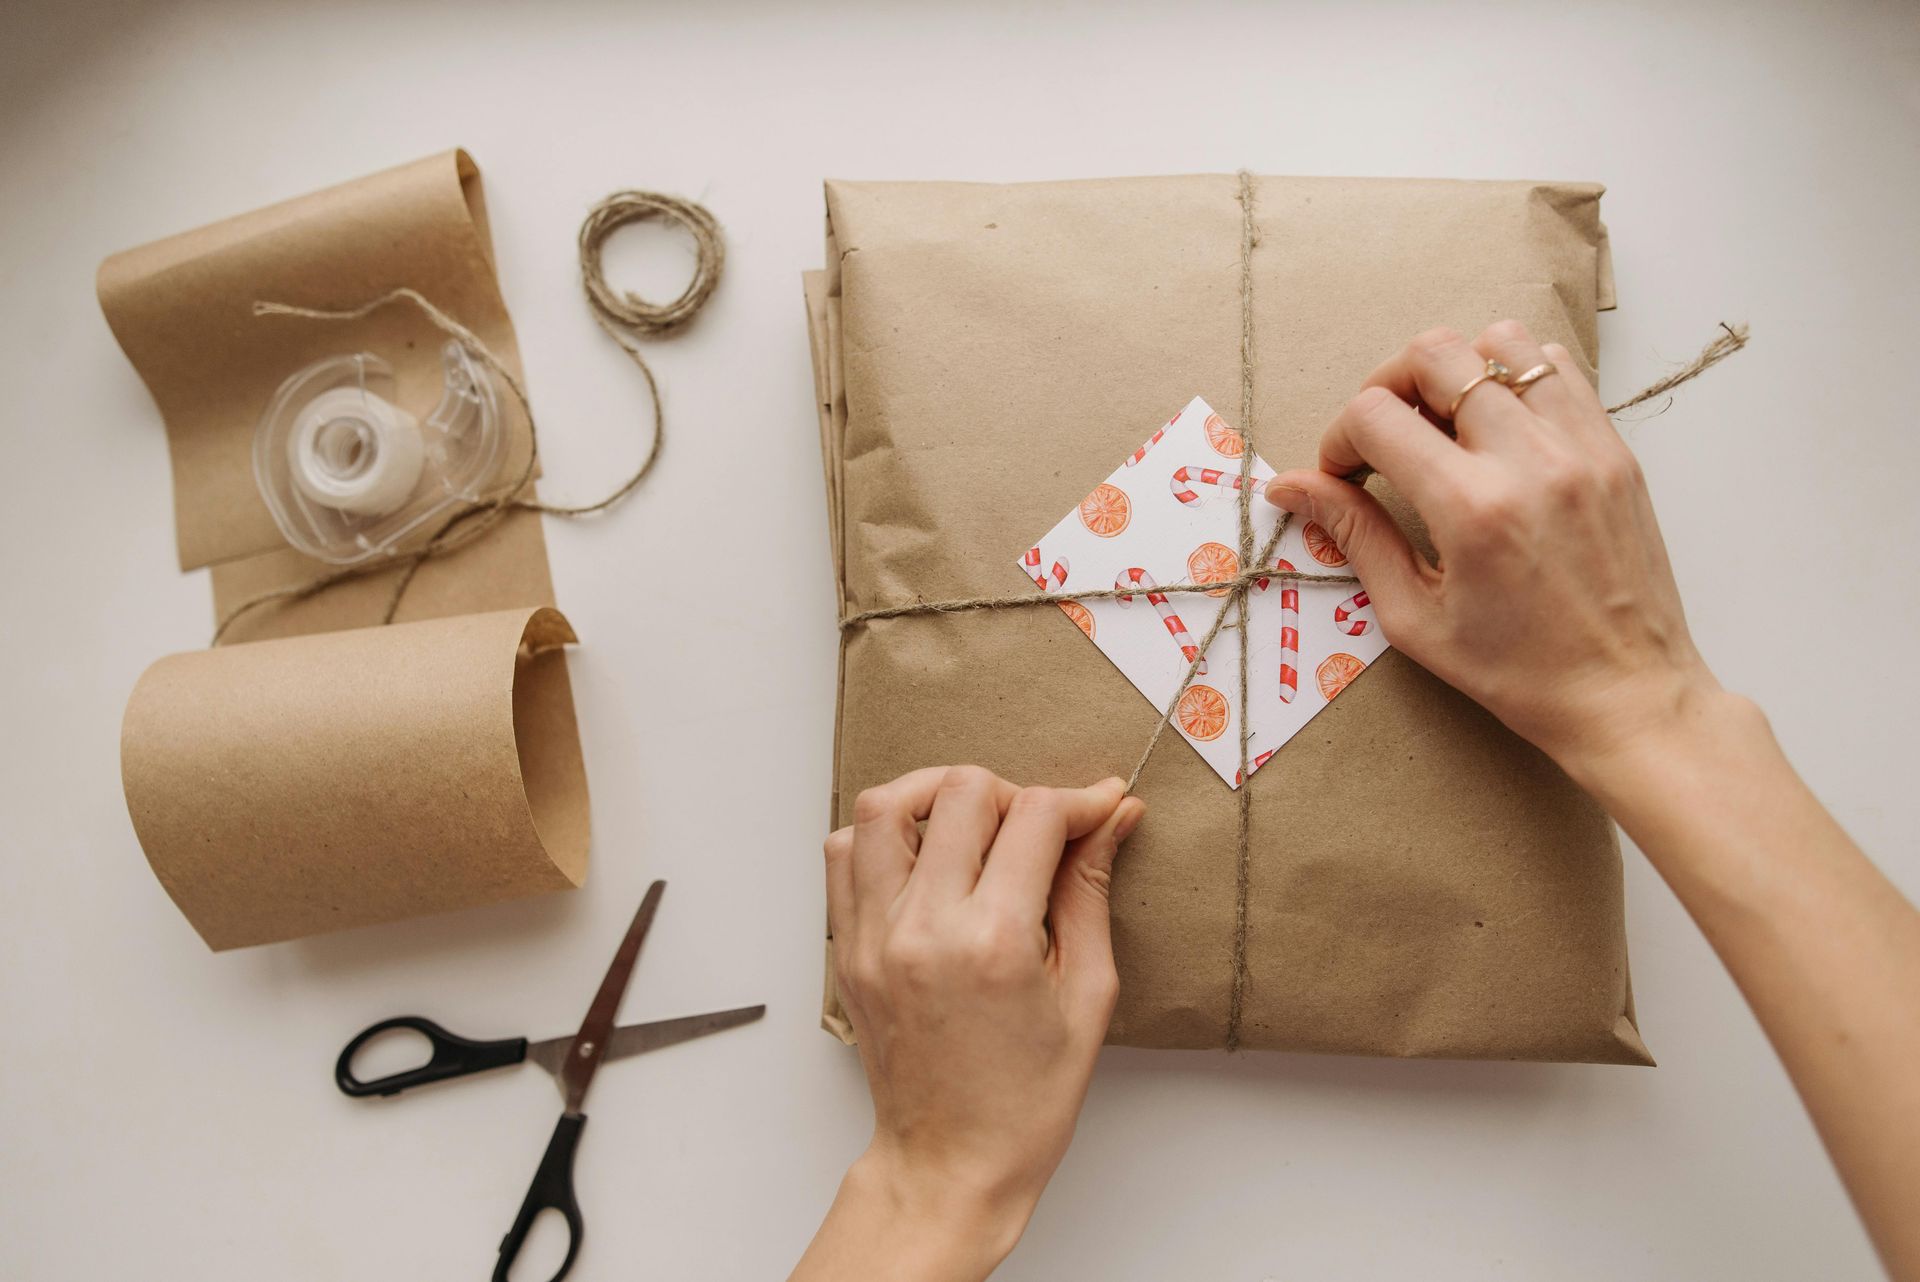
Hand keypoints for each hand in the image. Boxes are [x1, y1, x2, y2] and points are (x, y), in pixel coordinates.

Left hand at [794, 767, 1143, 1281]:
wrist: (951, 1162)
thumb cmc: (1026, 1099)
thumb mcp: (1087, 994)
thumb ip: (1090, 893)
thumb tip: (1112, 818)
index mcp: (993, 943)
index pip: (1036, 817)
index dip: (1080, 800)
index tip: (1101, 808)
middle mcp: (924, 928)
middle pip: (962, 792)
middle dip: (1014, 793)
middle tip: (1039, 830)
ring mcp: (874, 935)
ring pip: (886, 805)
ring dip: (937, 795)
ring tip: (974, 826)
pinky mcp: (847, 947)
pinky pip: (845, 852)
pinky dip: (885, 834)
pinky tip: (926, 859)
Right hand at [1265, 320, 1719, 777]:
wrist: (1627, 695)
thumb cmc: (1517, 672)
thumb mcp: (1415, 617)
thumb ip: (1355, 536)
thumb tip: (1290, 487)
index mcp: (1471, 510)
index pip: (1377, 416)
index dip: (1340, 439)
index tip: (1344, 476)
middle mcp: (1529, 461)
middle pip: (1436, 354)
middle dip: (1389, 386)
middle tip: (1384, 437)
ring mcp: (1581, 447)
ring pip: (1502, 342)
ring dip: (1457, 371)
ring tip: (1446, 425)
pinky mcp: (1614, 449)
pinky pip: (1558, 369)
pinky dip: (1516, 380)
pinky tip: (1500, 431)